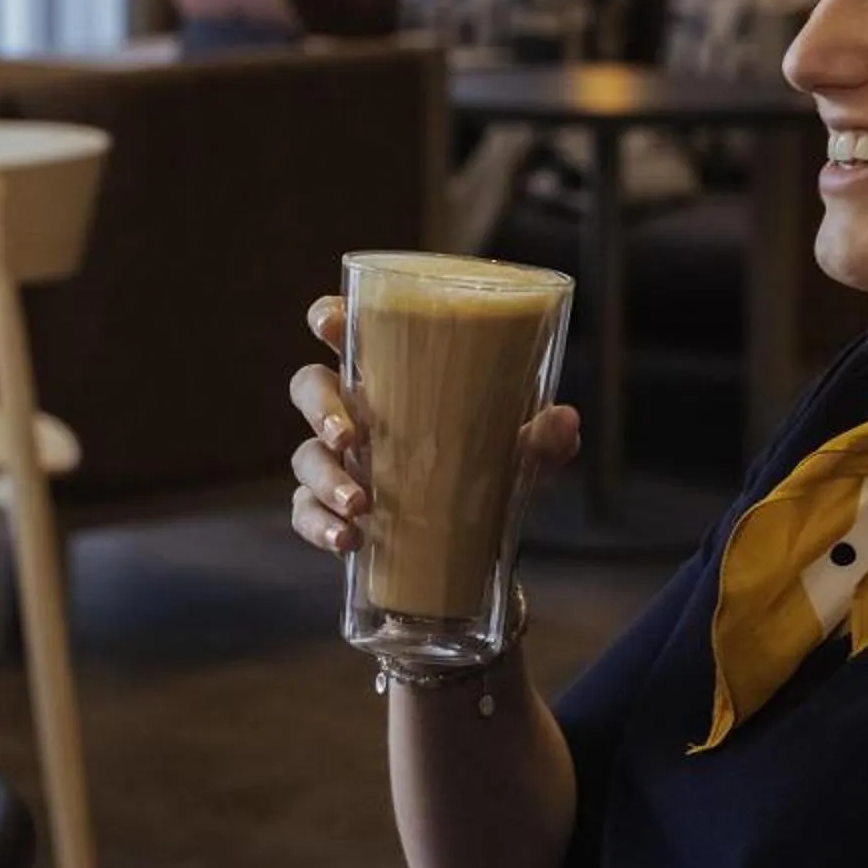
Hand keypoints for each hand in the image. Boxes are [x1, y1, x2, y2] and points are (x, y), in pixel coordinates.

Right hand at [288, 294, 580, 554]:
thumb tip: (564, 419)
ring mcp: (338, 463)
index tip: (329, 323)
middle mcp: (356, 413)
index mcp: (392, 378)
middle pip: (309, 387)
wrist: (478, 548)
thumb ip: (544, 440)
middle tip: (349, 435)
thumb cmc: (490, 473)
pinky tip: (346, 539)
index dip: (328, 319)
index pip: (347, 332)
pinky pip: (303, 512)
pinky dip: (318, 525)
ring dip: (325, 478)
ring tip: (361, 504)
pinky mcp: (331, 510)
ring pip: (304, 456)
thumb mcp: (523, 457)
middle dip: (320, 407)